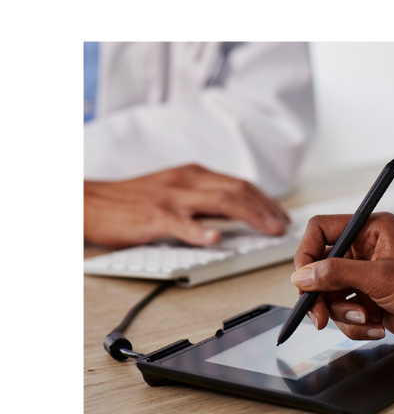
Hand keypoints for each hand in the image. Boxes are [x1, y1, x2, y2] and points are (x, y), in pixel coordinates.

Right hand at [84, 164, 289, 246]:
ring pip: (218, 202)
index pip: (239, 184)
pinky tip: (216, 238)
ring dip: (249, 216)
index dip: (265, 200)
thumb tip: (234, 215)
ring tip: (268, 229)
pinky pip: (180, 223)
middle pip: (236, 191)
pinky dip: (199, 231)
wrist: (91, 200)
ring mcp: (171, 198)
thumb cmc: (133, 199)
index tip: (281, 215)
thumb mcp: (174, 190)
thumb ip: (203, 199)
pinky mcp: (153, 216)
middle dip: (265, 208)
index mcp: (193, 175)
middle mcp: (187, 181)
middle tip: (283, 226)